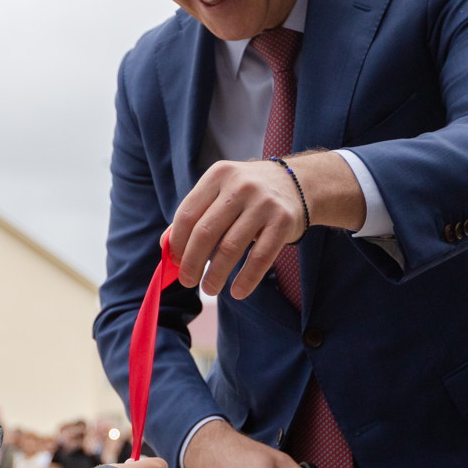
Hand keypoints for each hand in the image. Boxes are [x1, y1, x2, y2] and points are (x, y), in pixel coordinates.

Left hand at [169, 152, 364, 298]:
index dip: (177, 242)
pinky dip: (246, 279)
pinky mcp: (283, 221)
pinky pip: (260, 257)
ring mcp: (263, 203)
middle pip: (205, 232)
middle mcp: (240, 186)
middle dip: (192, 262)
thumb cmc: (249, 194)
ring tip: (209, 289)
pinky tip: (237, 291)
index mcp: (218, 175)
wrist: (298, 182)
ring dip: (215, 275)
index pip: (187, 214)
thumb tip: (168, 248)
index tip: (175, 261)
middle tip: (187, 281)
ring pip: (230, 247)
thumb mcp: (222, 191)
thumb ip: (197, 214)